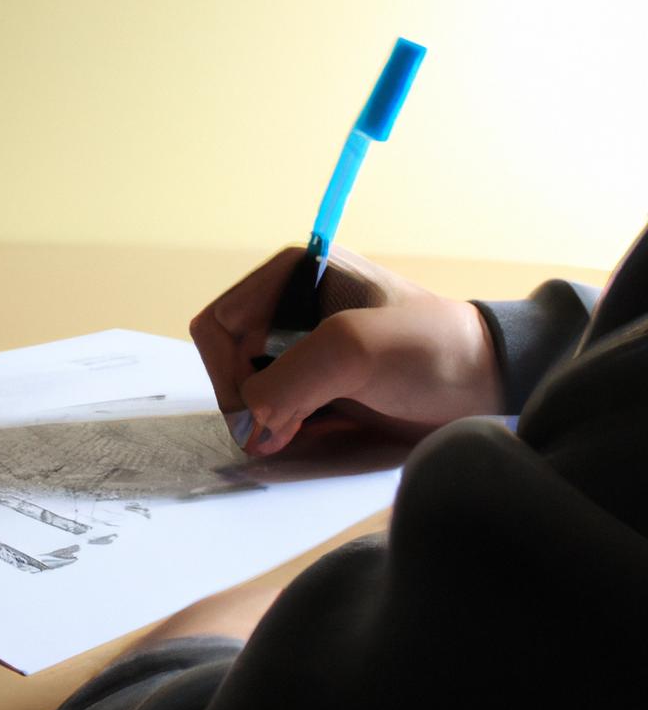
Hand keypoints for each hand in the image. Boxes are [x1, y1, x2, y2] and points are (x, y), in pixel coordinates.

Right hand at [189, 246, 503, 456]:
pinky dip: (279, 428)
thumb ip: (294, 377)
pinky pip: (272, 406)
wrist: (488, 383)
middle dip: (249, 399)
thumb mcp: (360, 350)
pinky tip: (309, 435)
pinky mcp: (316, 378)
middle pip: (228, 360)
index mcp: (293, 274)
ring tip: (304, 432)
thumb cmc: (433, 349)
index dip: (228, 371)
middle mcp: (288, 305)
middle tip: (287, 428)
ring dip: (264, 418)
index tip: (260, 410)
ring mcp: (302, 345)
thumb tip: (250, 418)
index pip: (220, 325)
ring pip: (247, 388)